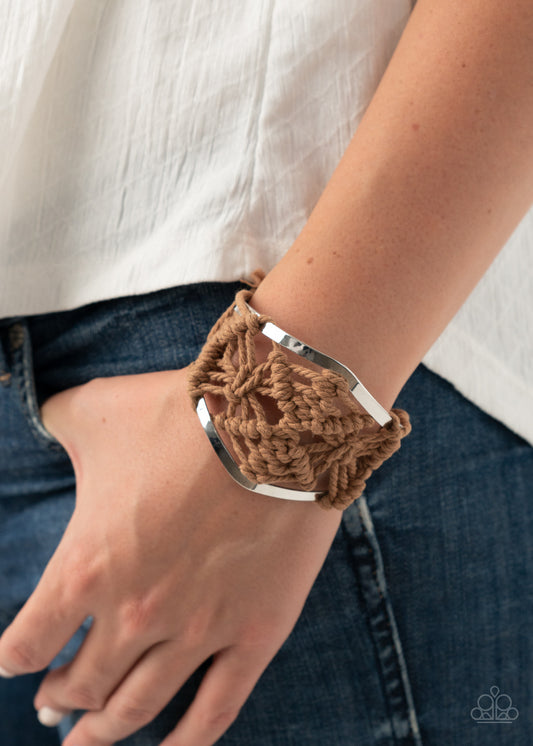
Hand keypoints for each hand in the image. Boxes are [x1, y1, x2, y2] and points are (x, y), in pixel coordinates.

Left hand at [0, 368, 340, 744]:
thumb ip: (54, 420)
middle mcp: (136, 615)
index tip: (17, 661)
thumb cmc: (181, 416)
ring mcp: (199, 633)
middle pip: (82, 683)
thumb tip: (44, 417)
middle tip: (52, 706)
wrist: (274, 422)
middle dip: (60, 698)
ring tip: (86, 742)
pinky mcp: (254, 635)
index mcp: (87, 567)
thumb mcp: (96, 409)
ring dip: (104, 731)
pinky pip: (215, 710)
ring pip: (139, 706)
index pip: (29, 642)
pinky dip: (184, 743)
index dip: (15, 658)